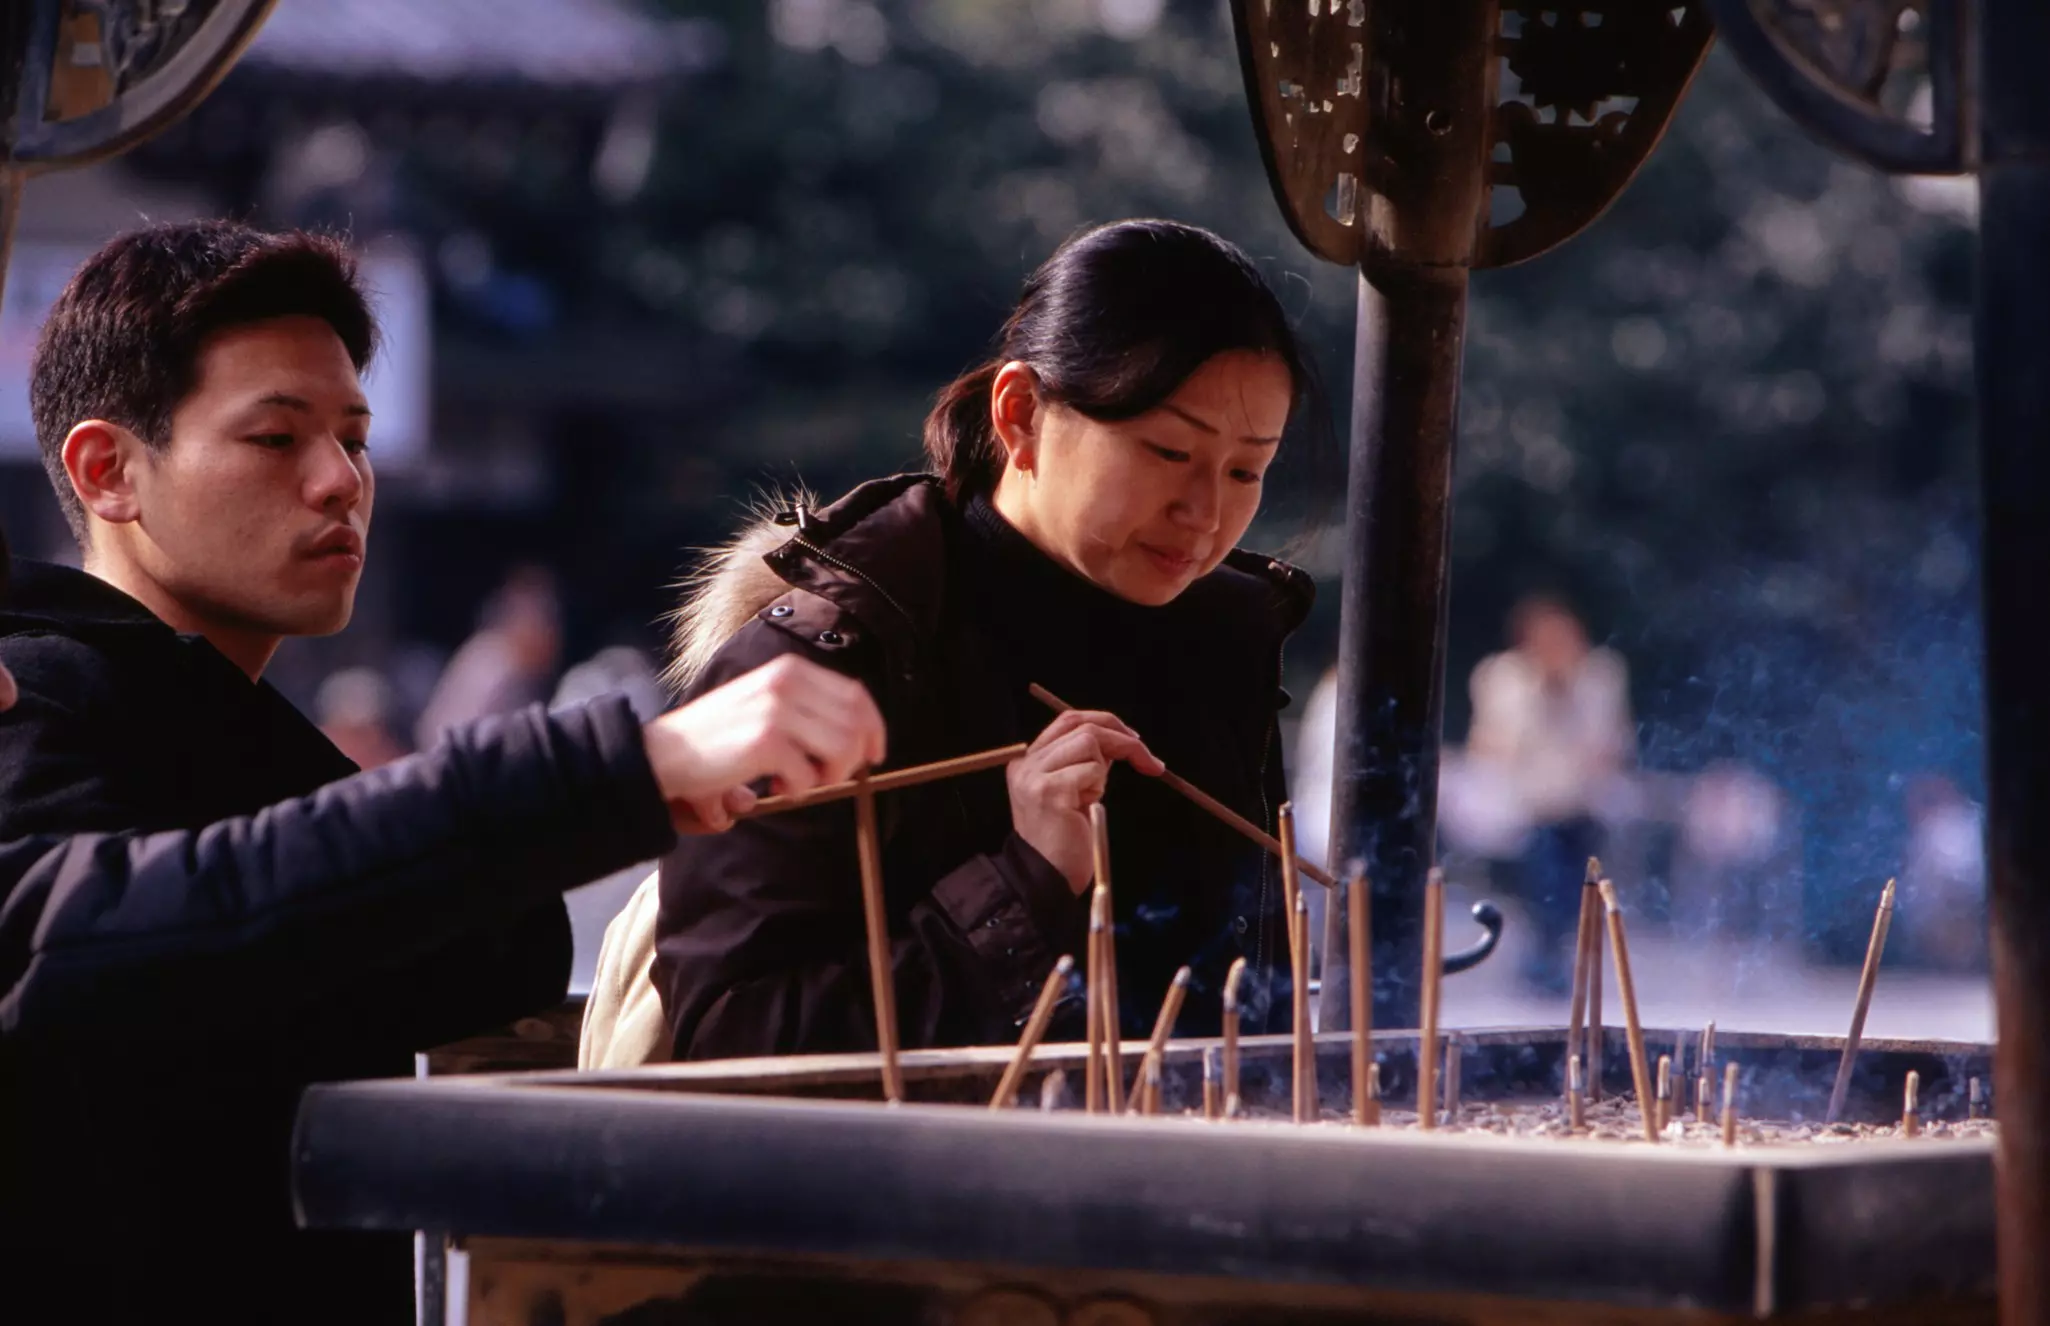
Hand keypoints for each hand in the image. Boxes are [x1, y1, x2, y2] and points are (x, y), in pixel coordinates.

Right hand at [641, 655, 886, 832]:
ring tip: (796, 781)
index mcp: (789, 670)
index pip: (855, 694)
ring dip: (826, 776)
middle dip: (851, 758)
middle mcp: (787, 682)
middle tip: (825, 776)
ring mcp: (777, 710)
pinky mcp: (767, 741)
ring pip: (842, 749)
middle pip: (856, 722)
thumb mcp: (763, 706)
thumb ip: (805, 712)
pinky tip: (774, 786)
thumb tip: (857, 737)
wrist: (665, 754)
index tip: (874, 754)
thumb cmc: (716, 738)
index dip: (873, 727)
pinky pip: (809, 775)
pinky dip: (799, 790)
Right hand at [1006, 709, 1163, 892]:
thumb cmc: (1064, 841)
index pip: (1069, 720)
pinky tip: (1085, 809)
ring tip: (1091, 798)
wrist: (1047, 879)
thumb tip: (1116, 742)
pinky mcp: (1050, 792)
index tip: (1134, 740)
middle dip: (1122, 739)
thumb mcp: (1071, 792)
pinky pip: (1093, 771)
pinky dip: (1098, 787)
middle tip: (1150, 762)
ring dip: (1103, 770)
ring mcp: (1035, 776)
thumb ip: (1083, 763)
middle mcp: (1026, 764)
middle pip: (1081, 725)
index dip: (1106, 723)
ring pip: (1088, 743)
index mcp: (1028, 761)